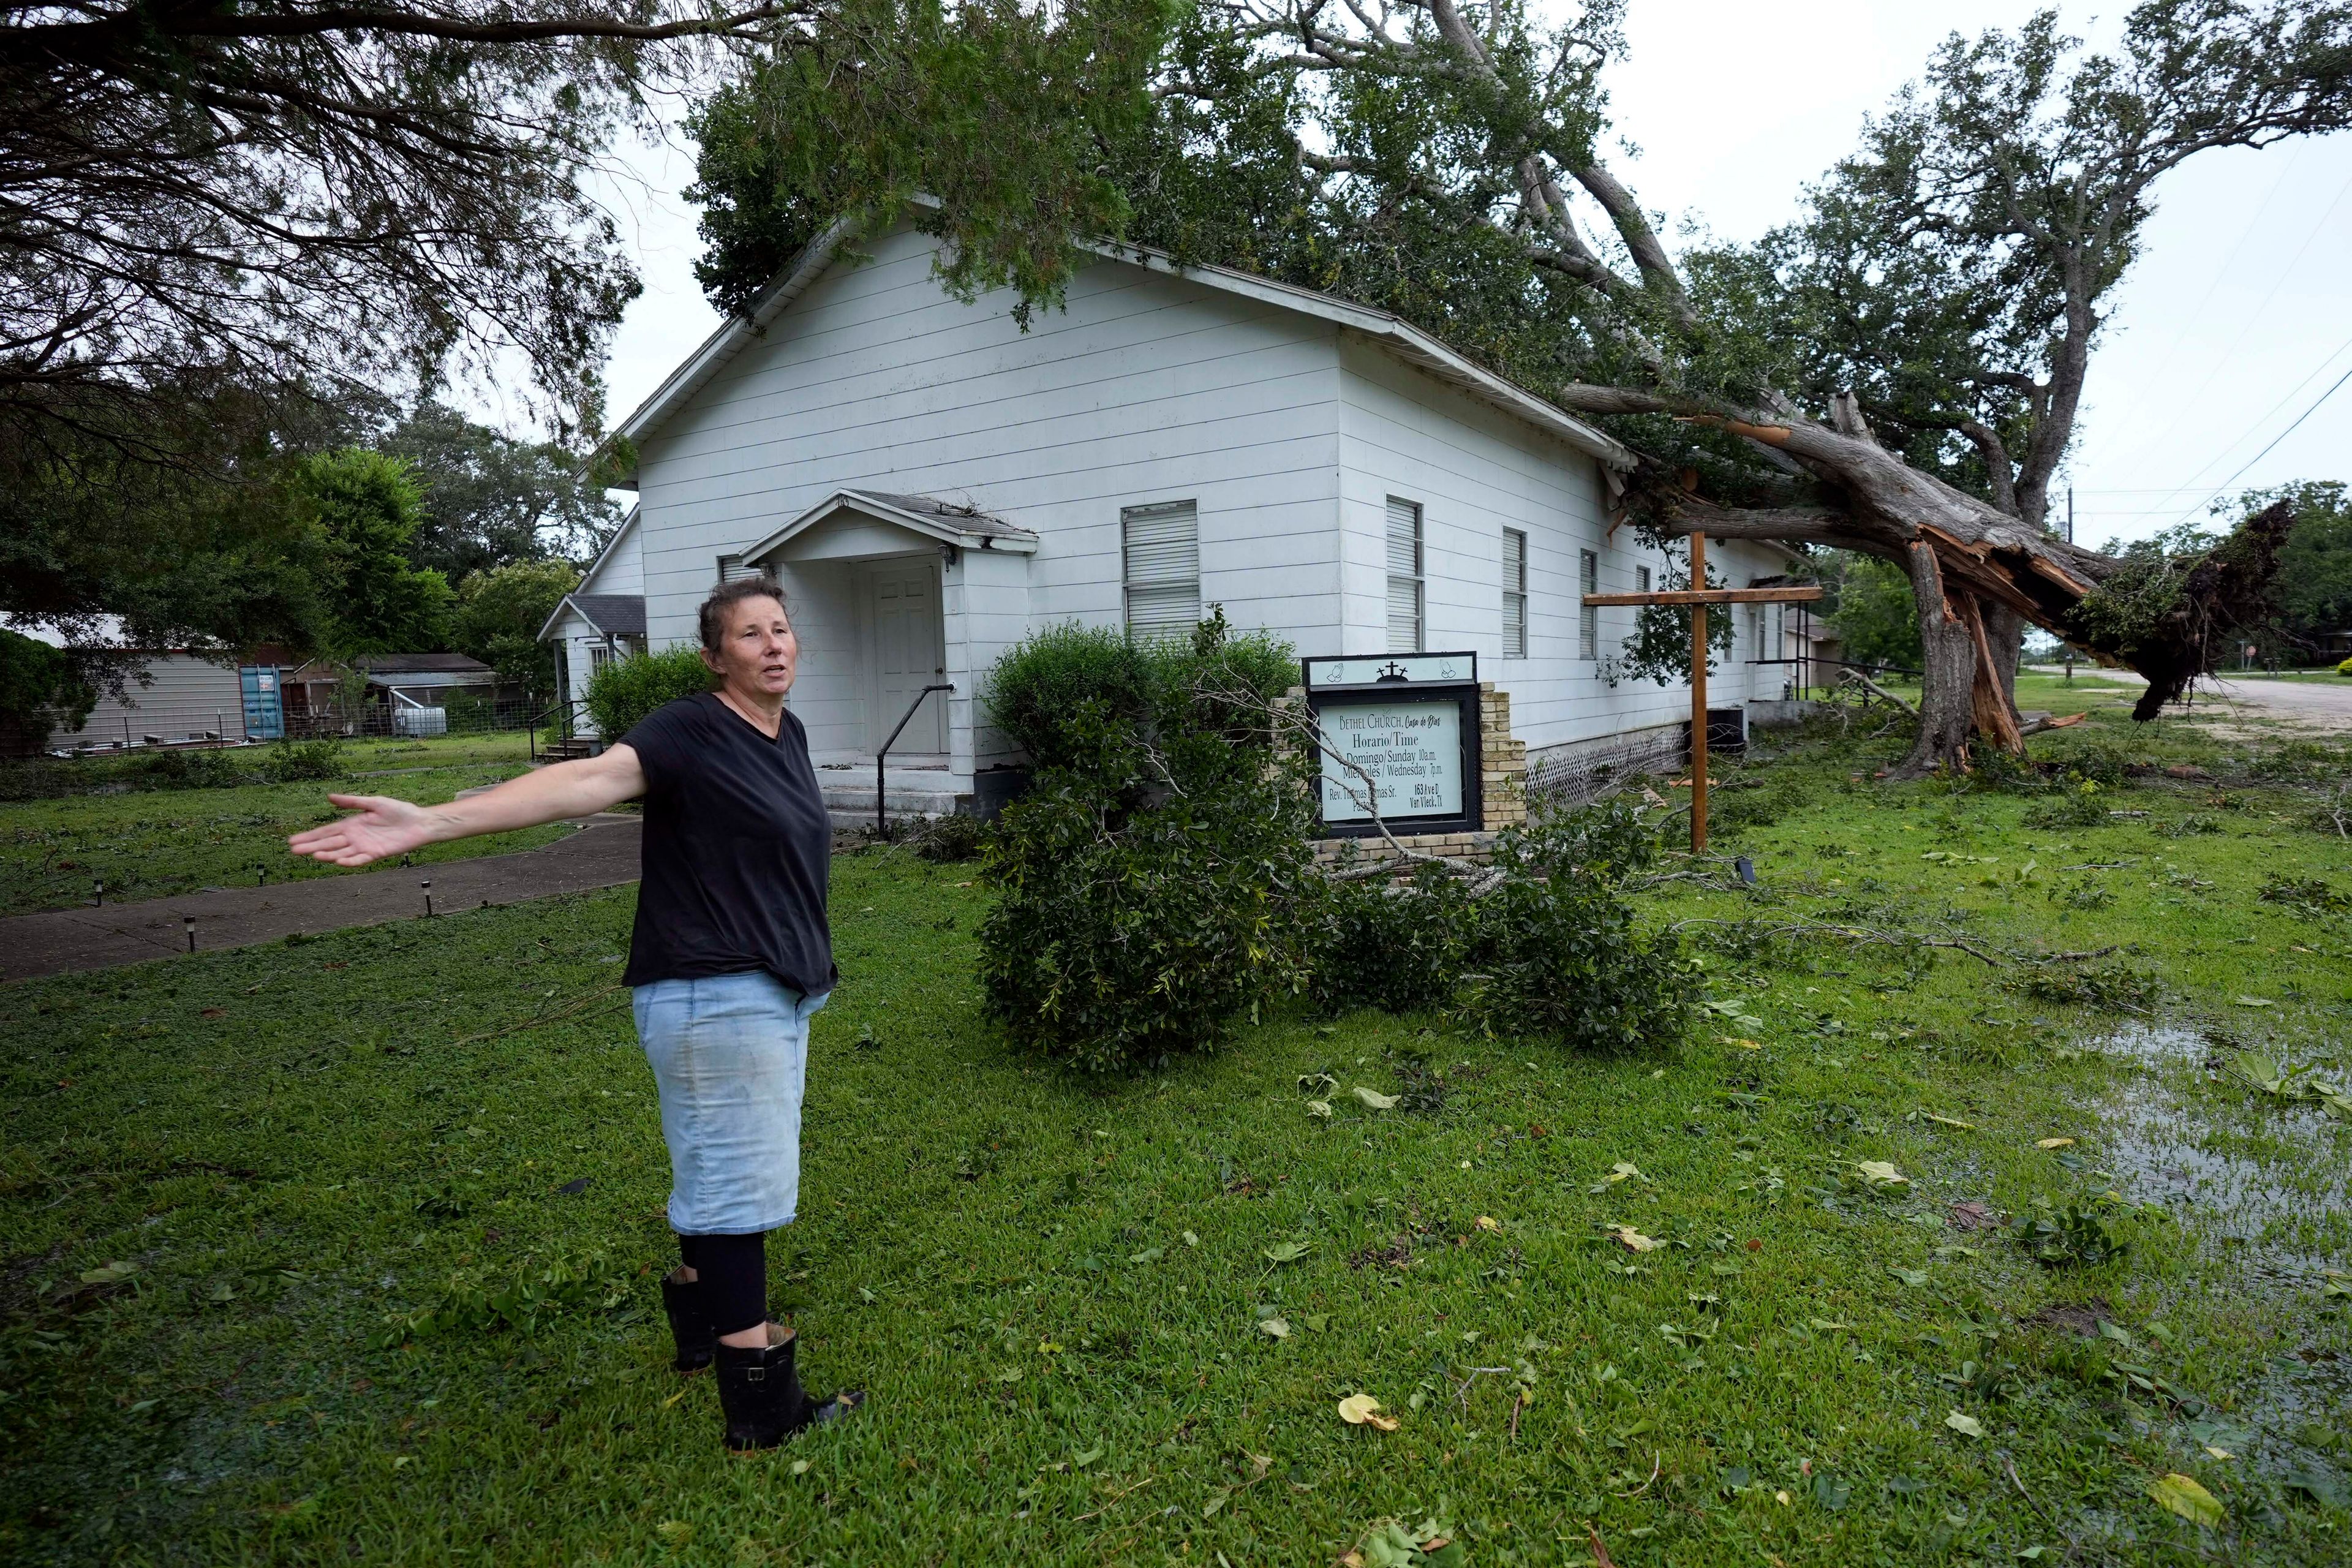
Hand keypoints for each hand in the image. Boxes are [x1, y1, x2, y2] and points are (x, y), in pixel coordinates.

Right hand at [287, 794, 443, 867]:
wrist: (420, 822)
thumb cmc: (398, 811)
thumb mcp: (373, 802)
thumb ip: (352, 802)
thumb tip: (329, 797)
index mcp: (351, 824)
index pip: (326, 831)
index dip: (310, 836)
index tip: (293, 840)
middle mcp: (355, 837)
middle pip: (329, 843)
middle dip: (312, 846)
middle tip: (294, 850)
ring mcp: (364, 847)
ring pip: (341, 852)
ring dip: (327, 854)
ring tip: (313, 855)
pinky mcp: (376, 854)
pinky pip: (360, 859)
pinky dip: (349, 861)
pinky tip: (338, 861)